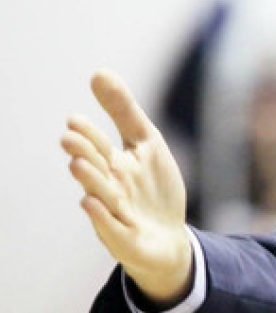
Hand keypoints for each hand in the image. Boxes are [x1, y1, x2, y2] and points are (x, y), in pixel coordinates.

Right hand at [61, 71, 192, 306]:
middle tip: (69, 138)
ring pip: (100, 196)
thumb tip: (98, 72)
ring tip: (78, 165)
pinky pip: (112, 229)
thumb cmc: (153, 188)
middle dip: (83, 154)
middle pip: (95, 169)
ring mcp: (115, 215)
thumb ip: (123, 112)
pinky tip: (92, 204)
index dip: (88, 134)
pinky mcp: (126, 239)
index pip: (97, 146)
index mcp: (112, 165)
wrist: (168, 239)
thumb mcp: (146, 144)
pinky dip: (102, 217)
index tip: (75, 120)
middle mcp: (109, 189)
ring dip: (90, 181)